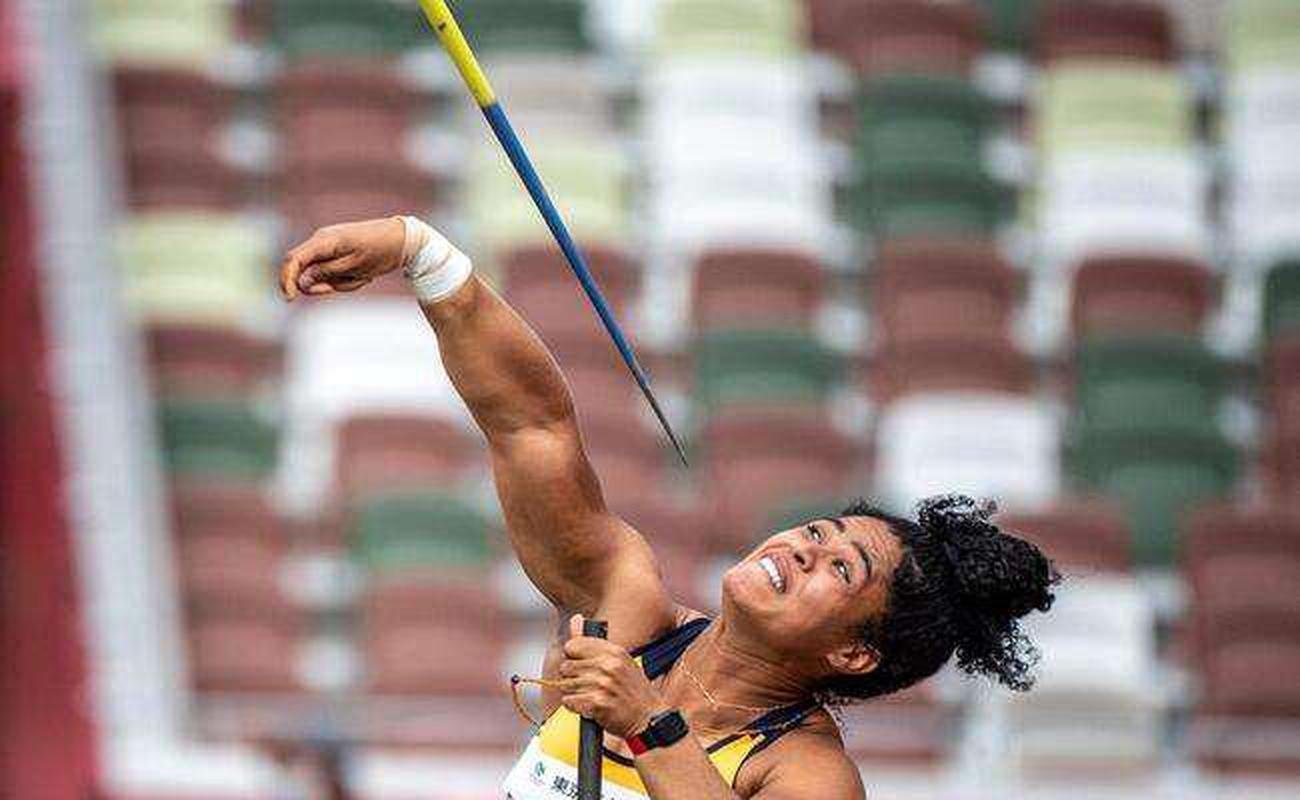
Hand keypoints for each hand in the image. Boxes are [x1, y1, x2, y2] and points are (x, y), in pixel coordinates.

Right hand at [279, 217, 406, 300]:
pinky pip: (332, 273)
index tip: (290, 299)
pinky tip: (363, 275)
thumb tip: (301, 282)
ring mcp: (327, 246)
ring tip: (363, 276)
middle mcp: (321, 241)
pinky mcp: (335, 253)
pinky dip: (345, 279)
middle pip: (306, 270)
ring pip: (321, 275)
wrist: (400, 239)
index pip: (293, 260)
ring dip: (340, 283)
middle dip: (324, 285)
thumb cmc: (380, 251)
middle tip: (351, 282)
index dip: (286, 280)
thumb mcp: (354, 267)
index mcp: (324, 241)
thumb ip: (326, 274)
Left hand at [560, 616, 669, 738]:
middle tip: (589, 686)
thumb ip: (594, 642)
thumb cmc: (634, 692)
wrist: (649, 720)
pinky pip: (569, 701)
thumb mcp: (620, 661)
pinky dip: (575, 707)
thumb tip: (575, 618)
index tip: (579, 663)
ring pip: (566, 685)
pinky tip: (590, 707)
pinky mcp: (597, 703)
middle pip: (566, 666)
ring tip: (592, 697)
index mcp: (615, 652)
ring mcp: (602, 684)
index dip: (573, 656)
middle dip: (572, 677)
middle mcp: (608, 665)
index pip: (574, 645)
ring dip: (575, 693)